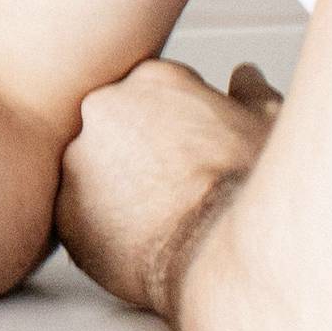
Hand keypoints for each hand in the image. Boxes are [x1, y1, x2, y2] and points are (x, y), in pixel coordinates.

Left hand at [56, 57, 280, 316]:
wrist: (227, 254)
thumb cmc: (256, 189)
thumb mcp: (267, 126)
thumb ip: (249, 94)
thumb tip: (246, 76)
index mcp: (151, 78)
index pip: (154, 96)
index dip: (181, 131)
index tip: (199, 158)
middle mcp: (103, 106)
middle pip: (117, 129)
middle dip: (142, 155)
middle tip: (180, 192)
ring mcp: (76, 156)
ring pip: (93, 172)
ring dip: (119, 193)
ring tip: (165, 224)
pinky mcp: (63, 209)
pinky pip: (79, 219)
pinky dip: (103, 234)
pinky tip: (142, 248)